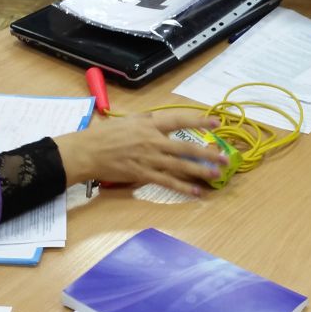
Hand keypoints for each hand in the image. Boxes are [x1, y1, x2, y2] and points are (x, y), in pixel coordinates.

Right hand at [54, 110, 226, 195]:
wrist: (86, 152)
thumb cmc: (104, 135)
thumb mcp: (127, 120)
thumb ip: (146, 120)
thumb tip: (159, 119)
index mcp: (149, 124)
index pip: (178, 120)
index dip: (198, 121)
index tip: (215, 122)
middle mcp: (152, 141)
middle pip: (185, 147)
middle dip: (207, 152)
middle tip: (224, 157)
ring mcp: (149, 159)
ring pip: (180, 166)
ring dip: (200, 171)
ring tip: (217, 174)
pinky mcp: (143, 175)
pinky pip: (167, 182)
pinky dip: (183, 188)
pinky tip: (196, 192)